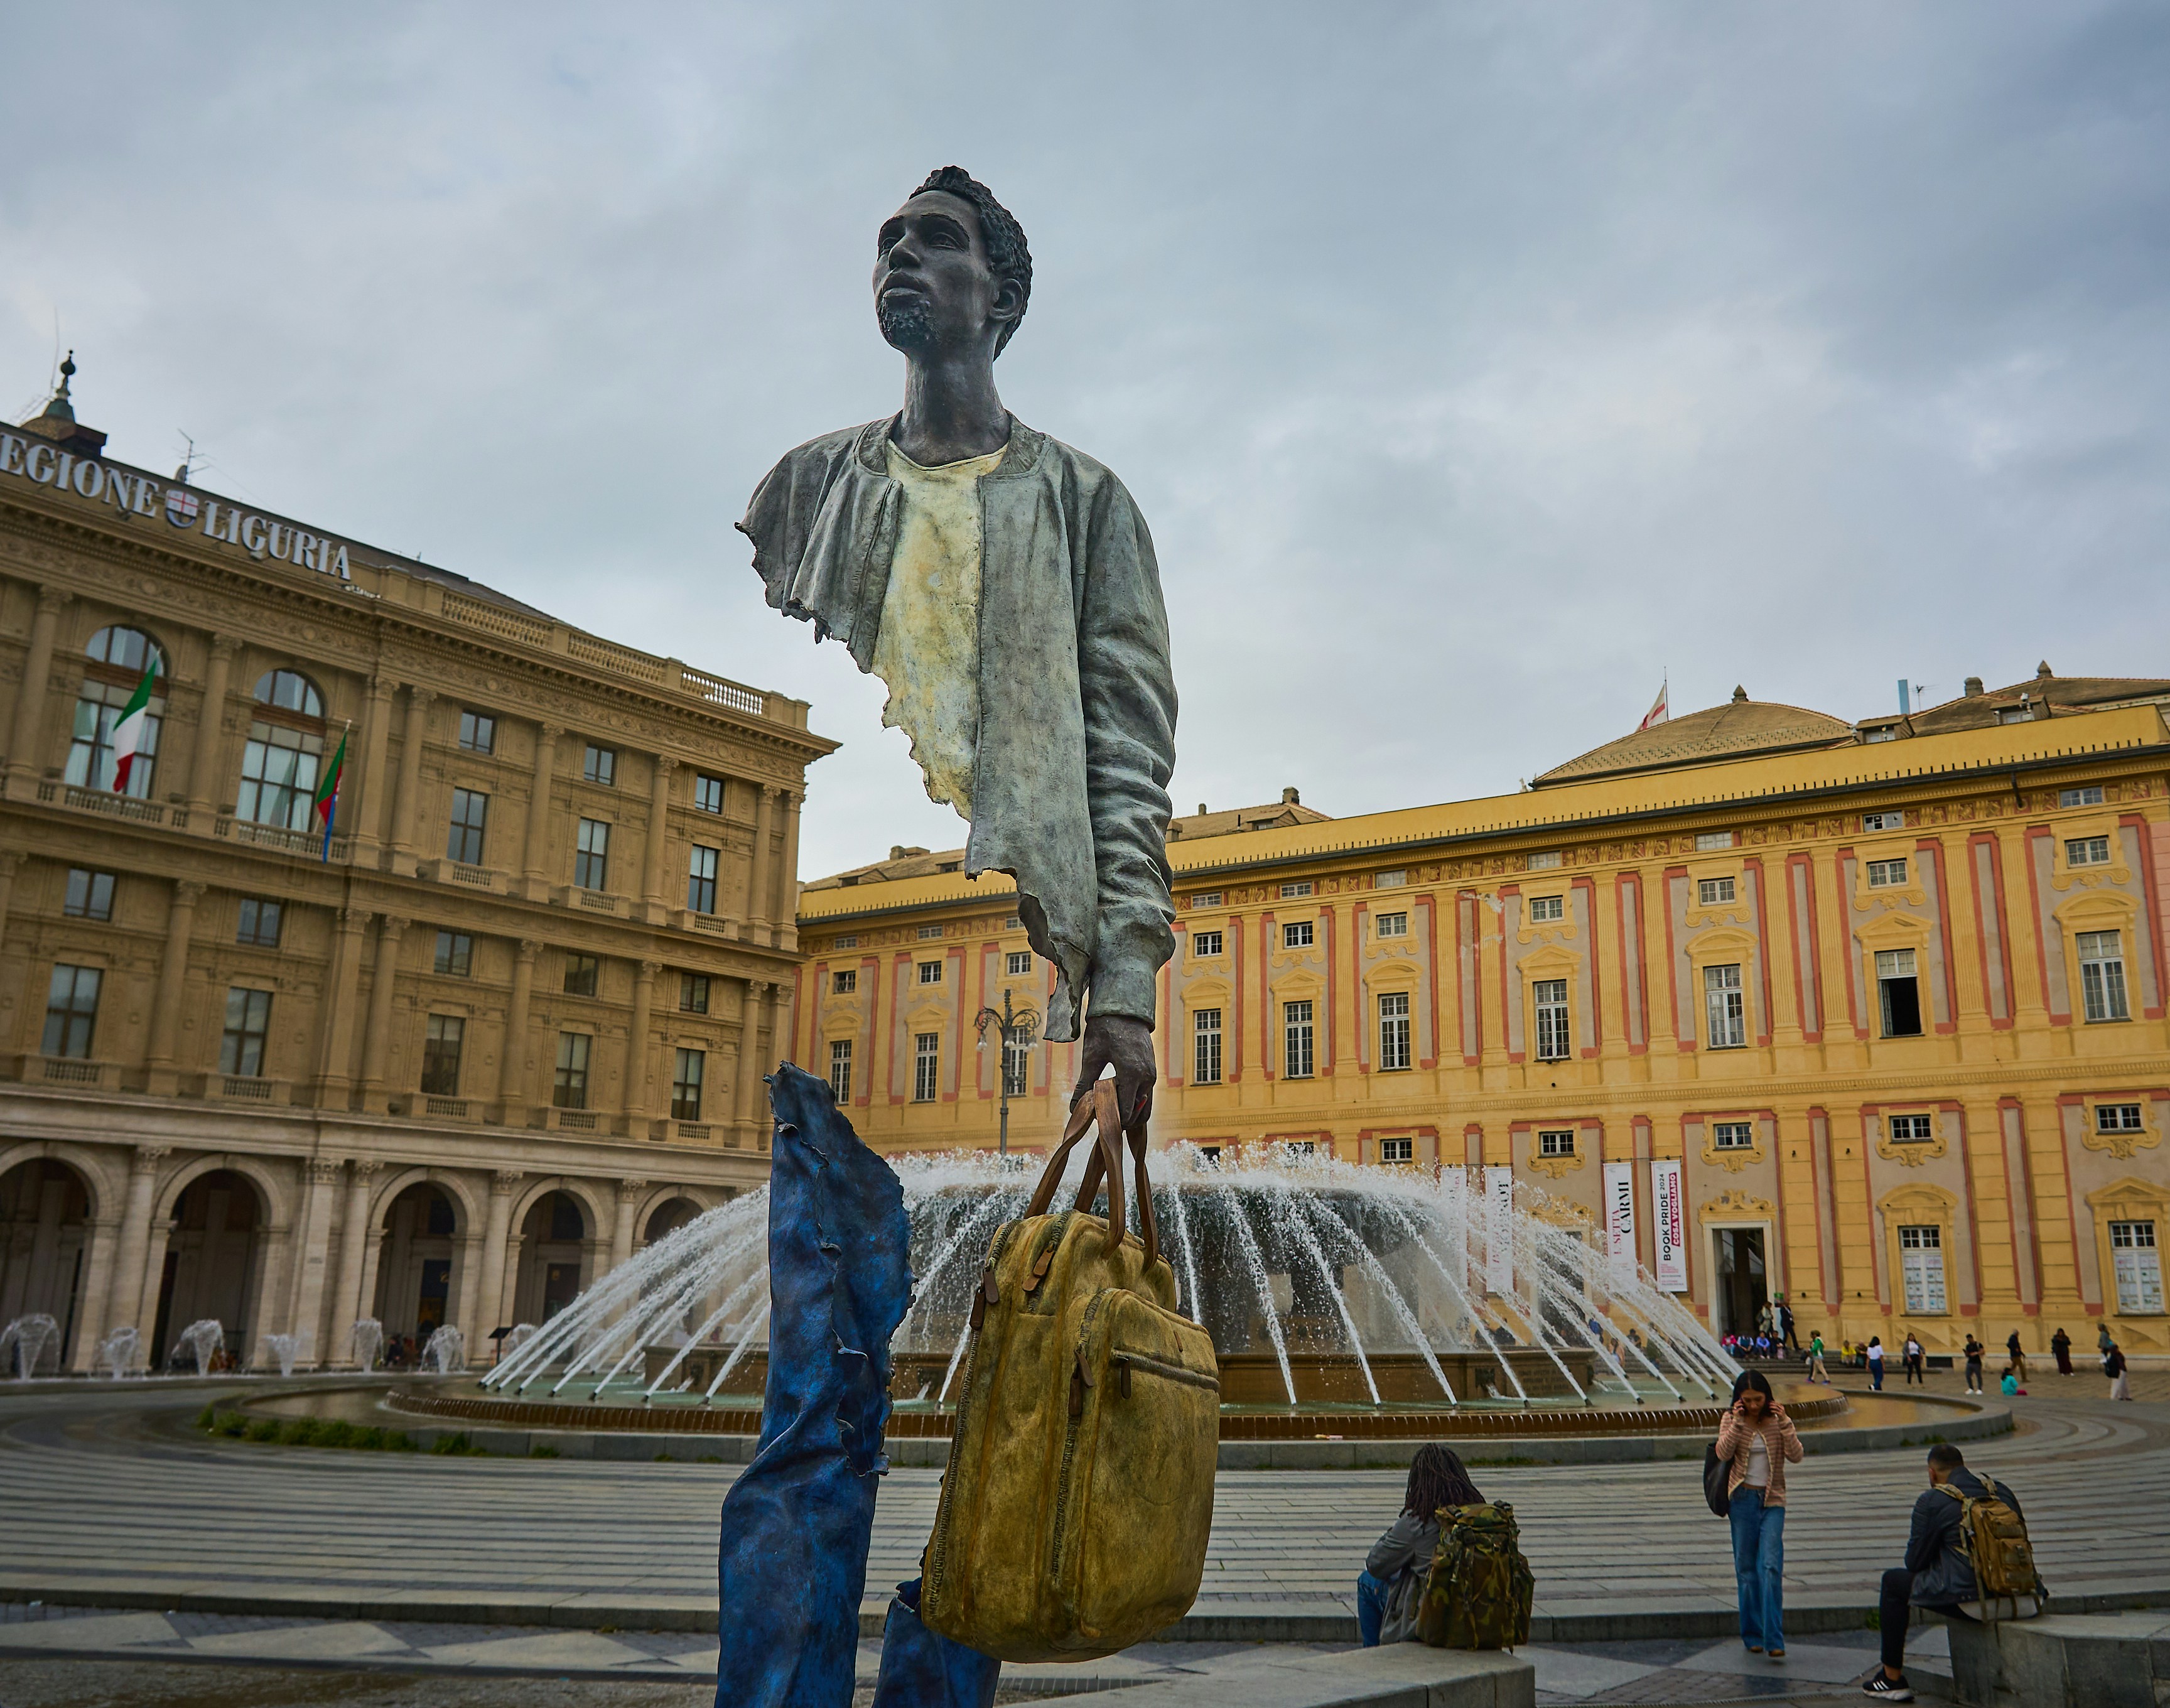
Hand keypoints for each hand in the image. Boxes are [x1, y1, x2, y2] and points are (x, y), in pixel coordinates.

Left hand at [1071, 1014, 1155, 1134]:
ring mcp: (1152, 1075)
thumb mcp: (1091, 1058)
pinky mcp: (1152, 1072)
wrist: (1124, 1010)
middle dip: (1119, 1117)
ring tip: (1109, 1104)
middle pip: (1136, 1114)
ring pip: (1143, 1107)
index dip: (1110, 1118)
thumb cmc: (1105, 1030)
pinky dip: (1134, 1102)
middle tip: (1101, 1111)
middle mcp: (1147, 1078)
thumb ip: (1083, 1085)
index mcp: (1132, 1075)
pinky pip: (1146, 1096)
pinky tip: (1117, 1096)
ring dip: (1128, 1111)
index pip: (1126, 1113)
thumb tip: (1073, 1109)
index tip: (1095, 1112)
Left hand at [1770, 1401, 1786, 1420]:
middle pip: (1777, 1405)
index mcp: (1781, 1406)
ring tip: (1769, 1407)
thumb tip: (1771, 1403)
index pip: (1777, 1403)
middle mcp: (1782, 1408)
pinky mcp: (1780, 1414)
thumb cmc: (1780, 1413)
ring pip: (1776, 1408)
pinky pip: (1776, 1412)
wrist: (1784, 1418)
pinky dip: (1773, 1411)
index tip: (1770, 1401)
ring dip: (1772, 1407)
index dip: (1773, 1402)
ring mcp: (1781, 1411)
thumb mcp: (1779, 1409)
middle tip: (1768, 1403)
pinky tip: (1770, 1411)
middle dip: (1772, 1403)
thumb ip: (1776, 1406)